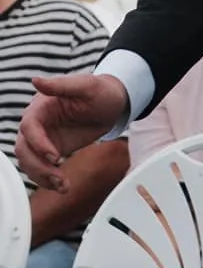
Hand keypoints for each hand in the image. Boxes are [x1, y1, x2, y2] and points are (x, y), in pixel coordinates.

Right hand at [15, 74, 129, 190]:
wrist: (113, 104)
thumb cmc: (101, 91)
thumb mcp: (87, 85)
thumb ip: (61, 85)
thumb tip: (35, 80)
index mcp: (42, 107)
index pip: (29, 127)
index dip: (38, 143)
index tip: (56, 156)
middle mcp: (38, 124)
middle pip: (24, 149)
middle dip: (38, 166)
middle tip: (59, 178)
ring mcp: (43, 139)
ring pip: (29, 162)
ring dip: (42, 177)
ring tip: (63, 186)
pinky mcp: (52, 151)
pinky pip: (42, 168)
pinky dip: (49, 180)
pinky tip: (63, 187)